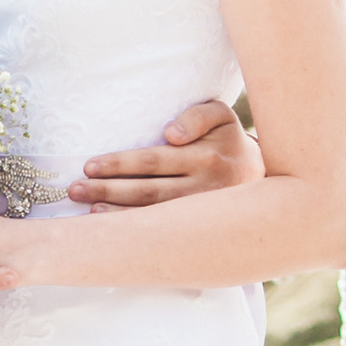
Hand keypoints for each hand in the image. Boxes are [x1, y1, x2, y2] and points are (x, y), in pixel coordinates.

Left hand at [71, 97, 262, 210]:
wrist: (271, 181)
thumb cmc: (229, 140)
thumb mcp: (221, 117)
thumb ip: (197, 116)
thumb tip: (171, 134)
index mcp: (209, 156)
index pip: (155, 160)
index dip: (120, 164)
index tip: (89, 166)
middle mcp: (207, 187)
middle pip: (148, 190)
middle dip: (107, 190)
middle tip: (74, 189)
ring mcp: (204, 213)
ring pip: (153, 214)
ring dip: (115, 212)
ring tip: (84, 206)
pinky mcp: (201, 228)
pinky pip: (162, 229)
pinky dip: (132, 227)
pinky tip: (107, 225)